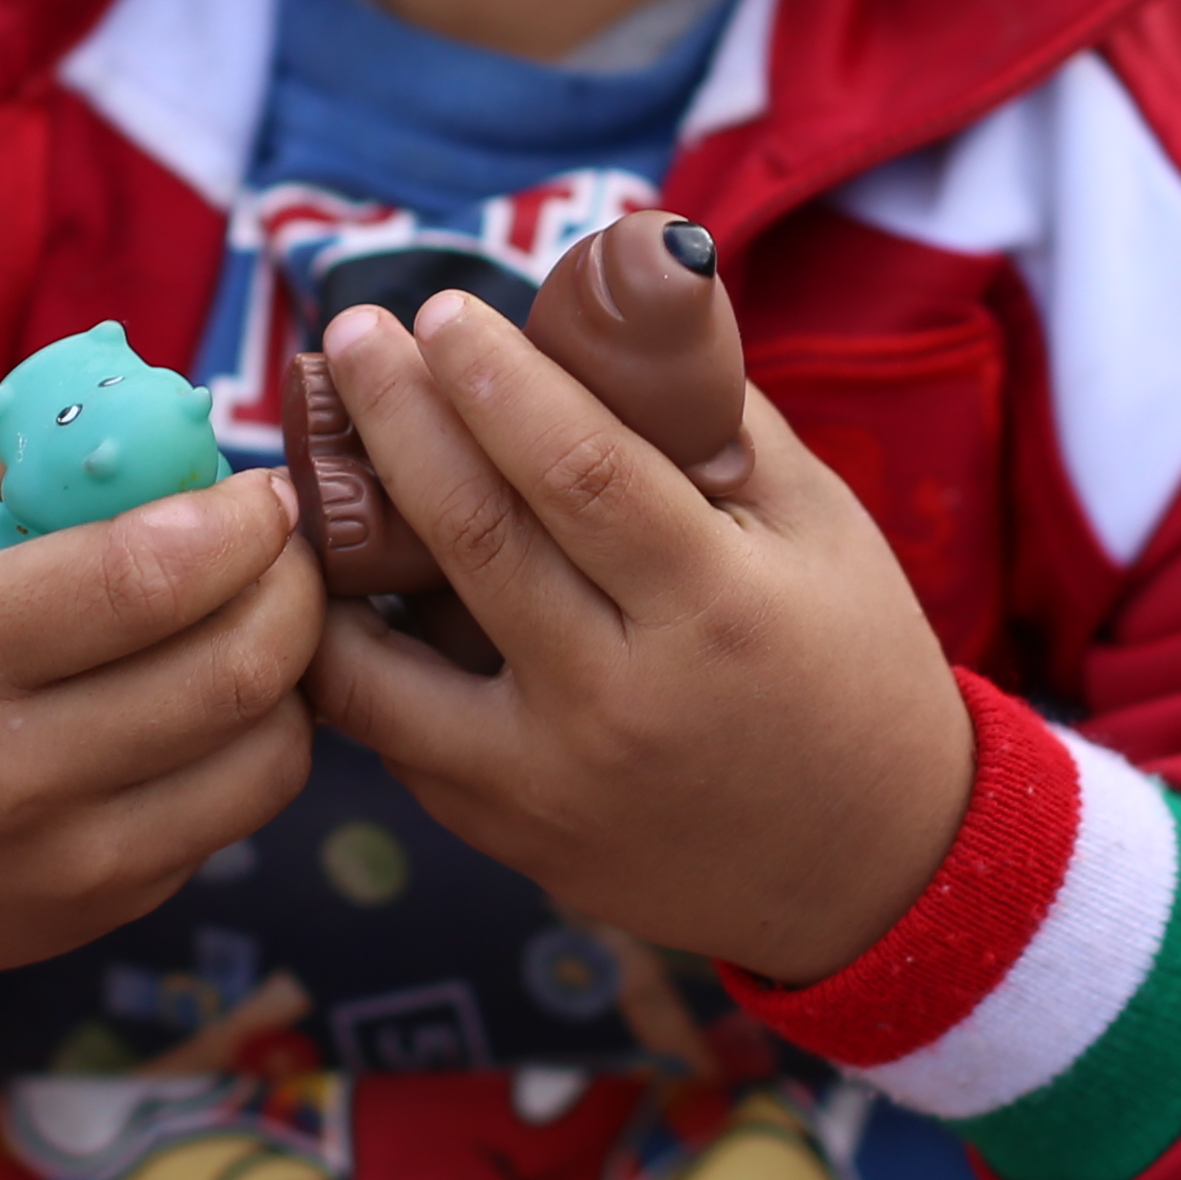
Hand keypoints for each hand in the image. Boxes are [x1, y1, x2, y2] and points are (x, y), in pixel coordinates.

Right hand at [0, 419, 323, 999]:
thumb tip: (144, 413)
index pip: (149, 575)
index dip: (242, 522)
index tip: (261, 492)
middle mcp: (9, 771)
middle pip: (236, 669)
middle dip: (295, 586)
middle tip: (286, 546)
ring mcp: (64, 861)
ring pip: (265, 756)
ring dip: (298, 671)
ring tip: (263, 617)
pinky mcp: (98, 911)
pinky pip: (235, 817)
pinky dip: (256, 745)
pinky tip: (215, 698)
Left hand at [299, 292, 972, 985]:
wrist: (870, 868)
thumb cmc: (850, 668)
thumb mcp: (821, 530)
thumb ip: (717, 424)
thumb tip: (612, 312)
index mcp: (713, 609)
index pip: (579, 468)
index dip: (496, 379)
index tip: (443, 311)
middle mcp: (618, 700)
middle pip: (472, 536)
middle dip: (396, 419)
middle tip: (353, 341)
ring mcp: (549, 781)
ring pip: (383, 662)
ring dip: (328, 553)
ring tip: (310, 468)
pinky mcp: (507, 835)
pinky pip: (396, 735)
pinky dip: (354, 654)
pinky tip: (340, 583)